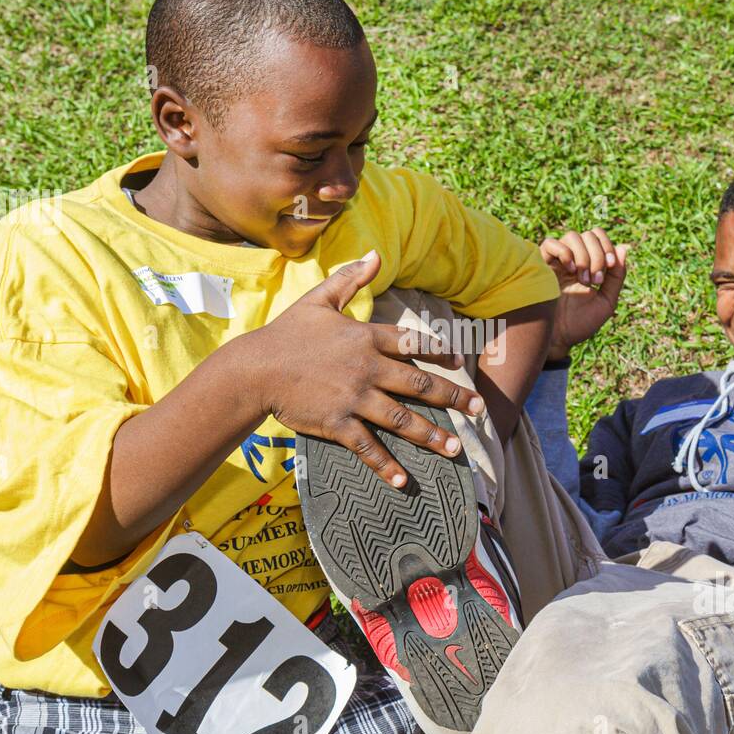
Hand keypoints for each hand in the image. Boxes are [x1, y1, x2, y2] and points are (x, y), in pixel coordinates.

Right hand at [252, 250, 484, 487]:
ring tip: (456, 448)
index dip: (440, 351)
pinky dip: (385, 465)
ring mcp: (353, 398)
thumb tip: (375, 253)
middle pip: (419, 384)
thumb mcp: (319, 299)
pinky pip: (367, 447)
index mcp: (365, 338)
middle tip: (479, 409)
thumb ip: (350, 278)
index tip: (460, 362)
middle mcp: (366, 368)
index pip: (413, 343)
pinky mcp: (336, 423)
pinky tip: (404, 480)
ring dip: (432, 435)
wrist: (254, 369)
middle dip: (454, 397)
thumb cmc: (286, 333)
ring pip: (402, 419)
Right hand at [538, 227, 628, 360]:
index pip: (599, 238)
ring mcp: (557, 261)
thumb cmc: (581, 324)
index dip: (608, 246)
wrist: (558, 340)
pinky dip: (564, 251)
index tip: (610, 267)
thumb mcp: (606, 301)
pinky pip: (550, 243)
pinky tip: (569, 270)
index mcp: (590, 265)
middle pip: (588, 235)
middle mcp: (573, 260)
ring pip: (572, 236)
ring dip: (583, 255)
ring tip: (582, 279)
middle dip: (597, 255)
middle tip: (595, 279)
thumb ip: (617, 276)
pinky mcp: (540, 265)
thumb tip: (624, 247)